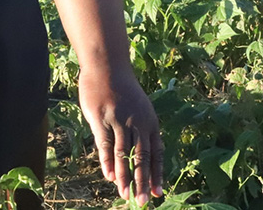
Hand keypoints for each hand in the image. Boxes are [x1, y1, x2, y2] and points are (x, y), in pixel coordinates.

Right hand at [79, 65, 162, 205]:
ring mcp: (120, 120)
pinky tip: (110, 177)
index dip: (157, 173)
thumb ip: (139, 130)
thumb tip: (139, 155)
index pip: (156, 152)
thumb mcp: (139, 108)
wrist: (108, 66)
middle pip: (142, 156)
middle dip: (143, 181)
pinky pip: (106, 144)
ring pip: (124, 154)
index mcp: (149, 121)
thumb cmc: (122, 90)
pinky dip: (108, 162)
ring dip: (125, 177)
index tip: (159, 192)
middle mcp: (138, 122)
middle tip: (144, 201)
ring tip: (125, 195)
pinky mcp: (102, 118)